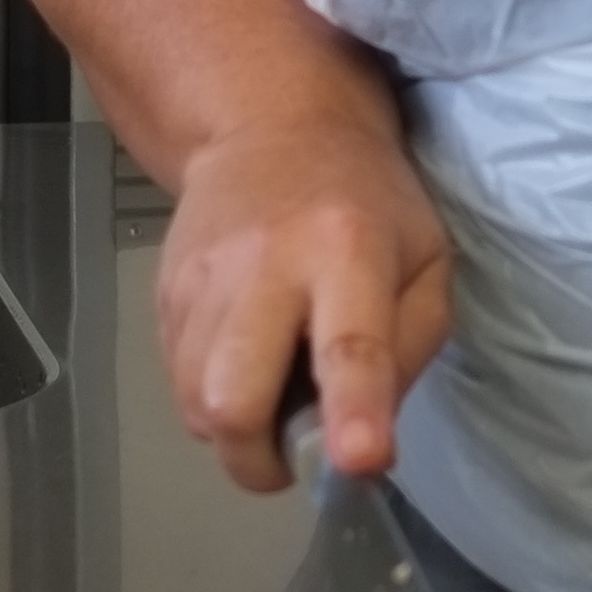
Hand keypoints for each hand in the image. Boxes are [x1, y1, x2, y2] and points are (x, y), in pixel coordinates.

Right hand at [155, 117, 454, 489]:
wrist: (270, 129)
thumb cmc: (367, 204)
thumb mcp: (426, 262)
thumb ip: (410, 349)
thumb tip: (363, 444)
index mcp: (349, 251)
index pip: (349, 346)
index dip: (352, 412)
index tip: (358, 462)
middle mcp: (264, 264)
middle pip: (232, 397)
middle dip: (260, 457)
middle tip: (295, 452)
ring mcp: (202, 279)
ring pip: (195, 403)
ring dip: (236, 431)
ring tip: (274, 392)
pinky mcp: (164, 292)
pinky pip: (178, 382)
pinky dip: (211, 397)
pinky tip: (245, 359)